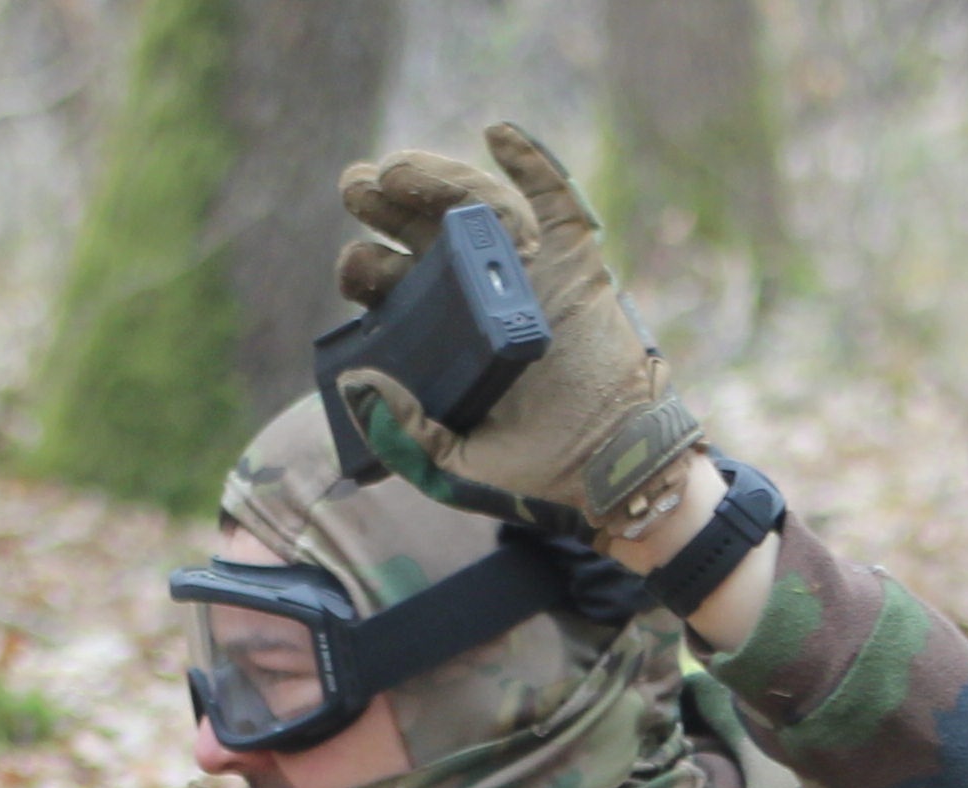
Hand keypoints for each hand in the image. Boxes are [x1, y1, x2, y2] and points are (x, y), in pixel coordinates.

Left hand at [328, 124, 703, 539]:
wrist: (612, 467)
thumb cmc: (531, 471)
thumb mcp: (453, 466)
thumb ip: (402, 435)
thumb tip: (355, 380)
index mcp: (439, 331)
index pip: (391, 284)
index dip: (365, 268)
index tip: (355, 266)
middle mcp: (476, 291)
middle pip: (420, 230)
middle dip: (384, 203)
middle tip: (356, 186)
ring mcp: (526, 270)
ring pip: (476, 206)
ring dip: (439, 176)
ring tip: (401, 167)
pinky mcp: (575, 260)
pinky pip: (555, 199)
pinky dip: (532, 162)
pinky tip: (499, 134)